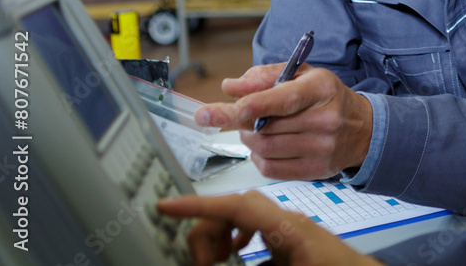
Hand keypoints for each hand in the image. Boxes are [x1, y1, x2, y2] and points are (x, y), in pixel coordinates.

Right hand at [158, 192, 382, 265]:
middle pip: (237, 212)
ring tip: (216, 262)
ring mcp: (295, 232)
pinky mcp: (298, 244)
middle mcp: (291, 224)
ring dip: (225, 240)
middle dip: (210, 233)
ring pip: (248, 223)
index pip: (236, 206)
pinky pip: (262, 236)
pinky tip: (239, 261)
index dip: (198, 206)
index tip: (167, 205)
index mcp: (288, 229)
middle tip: (205, 264)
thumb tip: (215, 263)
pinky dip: (243, 247)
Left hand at [194, 64, 373, 178]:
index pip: (285, 99)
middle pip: (267, 127)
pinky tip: (265, 146)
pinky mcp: (315, 170)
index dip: (256, 104)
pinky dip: (258, 157)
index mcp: (321, 89)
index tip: (233, 108)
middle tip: (234, 114)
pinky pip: (271, 169)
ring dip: (248, 138)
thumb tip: (230, 87)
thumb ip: (264, 76)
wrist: (362, 128)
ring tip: (254, 128)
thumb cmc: (326, 97)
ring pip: (264, 149)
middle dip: (240, 121)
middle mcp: (325, 119)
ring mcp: (321, 148)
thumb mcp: (302, 74)